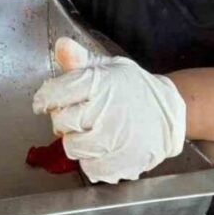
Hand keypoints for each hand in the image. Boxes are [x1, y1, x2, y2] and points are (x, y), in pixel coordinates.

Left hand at [32, 37, 186, 183]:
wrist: (169, 113)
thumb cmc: (132, 89)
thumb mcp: (108, 67)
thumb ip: (80, 59)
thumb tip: (61, 45)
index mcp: (100, 82)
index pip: (56, 92)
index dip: (45, 99)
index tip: (44, 103)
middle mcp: (105, 110)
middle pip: (61, 122)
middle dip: (63, 121)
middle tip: (77, 117)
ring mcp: (114, 139)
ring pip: (72, 148)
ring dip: (77, 142)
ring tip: (91, 132)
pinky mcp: (123, 162)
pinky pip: (90, 169)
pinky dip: (92, 161)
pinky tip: (103, 149)